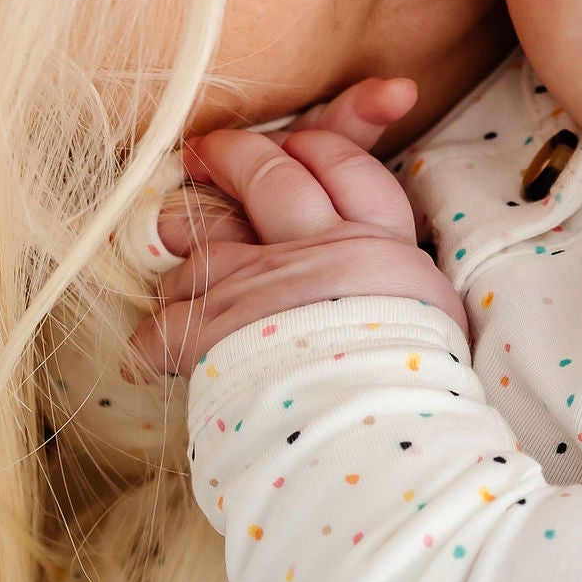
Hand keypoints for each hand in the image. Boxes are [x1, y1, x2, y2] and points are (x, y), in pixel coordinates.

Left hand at [126, 87, 463, 377]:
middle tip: (204, 151)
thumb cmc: (415, 389)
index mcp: (376, 245)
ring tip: (175, 257)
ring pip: (203, 240)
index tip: (295, 147)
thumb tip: (399, 288)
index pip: (345, 165)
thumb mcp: (434, 321)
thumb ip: (403, 286)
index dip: (316, 147)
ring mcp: (254, 285)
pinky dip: (153, 340)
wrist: (376, 435)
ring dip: (182, 245)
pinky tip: (148, 355)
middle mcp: (314, 250)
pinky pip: (164, 324)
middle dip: (233, 155)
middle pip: (270, 175)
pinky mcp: (208, 332)